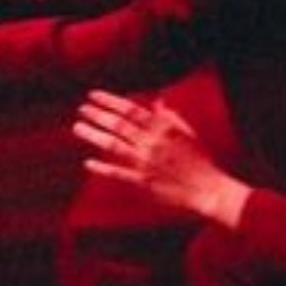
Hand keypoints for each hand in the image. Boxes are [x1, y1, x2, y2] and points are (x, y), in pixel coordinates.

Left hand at [71, 91, 250, 224]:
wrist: (208, 189)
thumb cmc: (200, 160)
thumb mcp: (188, 133)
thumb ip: (170, 117)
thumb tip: (157, 101)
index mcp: (163, 129)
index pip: (131, 110)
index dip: (110, 101)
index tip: (93, 95)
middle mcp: (152, 143)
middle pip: (119, 125)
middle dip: (98, 115)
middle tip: (81, 109)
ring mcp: (146, 163)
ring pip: (114, 146)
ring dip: (93, 135)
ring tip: (77, 127)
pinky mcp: (143, 182)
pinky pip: (118, 174)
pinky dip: (102, 168)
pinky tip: (88, 162)